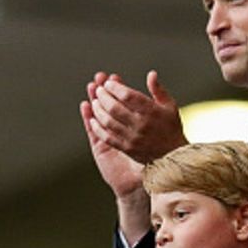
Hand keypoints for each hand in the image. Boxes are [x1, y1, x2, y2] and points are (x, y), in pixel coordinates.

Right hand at [79, 83, 148, 244]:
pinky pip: (94, 130)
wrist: (153, 173)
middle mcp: (120, 125)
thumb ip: (158, 97)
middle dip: (103, 90)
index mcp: (132, 119)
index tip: (113, 77)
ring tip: (92, 86)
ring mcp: (110, 135)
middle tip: (100, 78)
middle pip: (107, 104)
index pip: (122, 99)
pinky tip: (85, 106)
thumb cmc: (159, 147)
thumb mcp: (163, 119)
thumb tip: (154, 75)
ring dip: (94, 100)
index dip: (116, 88)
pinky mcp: (102, 146)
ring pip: (98, 114)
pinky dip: (88, 118)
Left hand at [85, 70, 186, 163]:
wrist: (173, 155)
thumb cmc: (171, 127)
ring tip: (95, 102)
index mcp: (152, 111)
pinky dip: (98, 127)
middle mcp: (141, 124)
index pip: (128, 95)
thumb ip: (158, 90)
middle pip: (114, 107)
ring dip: (98, 110)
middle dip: (103, 96)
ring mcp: (133, 138)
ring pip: (108, 121)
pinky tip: (93, 120)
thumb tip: (151, 74)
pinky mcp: (127, 148)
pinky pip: (107, 137)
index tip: (108, 83)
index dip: (115, 87)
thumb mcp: (170, 106)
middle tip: (99, 90)